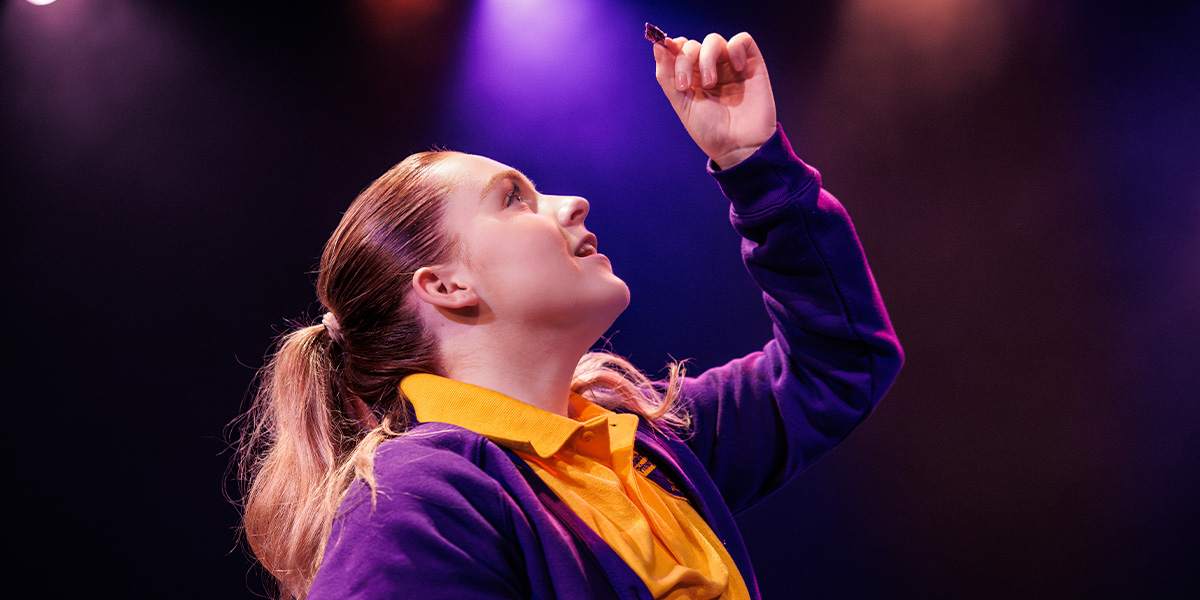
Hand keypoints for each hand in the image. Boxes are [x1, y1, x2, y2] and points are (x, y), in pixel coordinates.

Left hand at [653, 32, 776, 169]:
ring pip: (713, 41)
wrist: (739, 148)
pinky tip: (736, 68)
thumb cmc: (710, 131)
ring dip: (706, 58)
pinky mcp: (751, 64)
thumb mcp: (682, 104)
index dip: (671, 49)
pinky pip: (743, 40)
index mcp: (691, 78)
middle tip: (686, 86)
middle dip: (684, 61)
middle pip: (692, 46)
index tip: (666, 55)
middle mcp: (710, 69)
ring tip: (710, 84)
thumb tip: (657, 44)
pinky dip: (736, 48)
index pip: (678, 50)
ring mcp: (730, 65)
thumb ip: (667, 75)